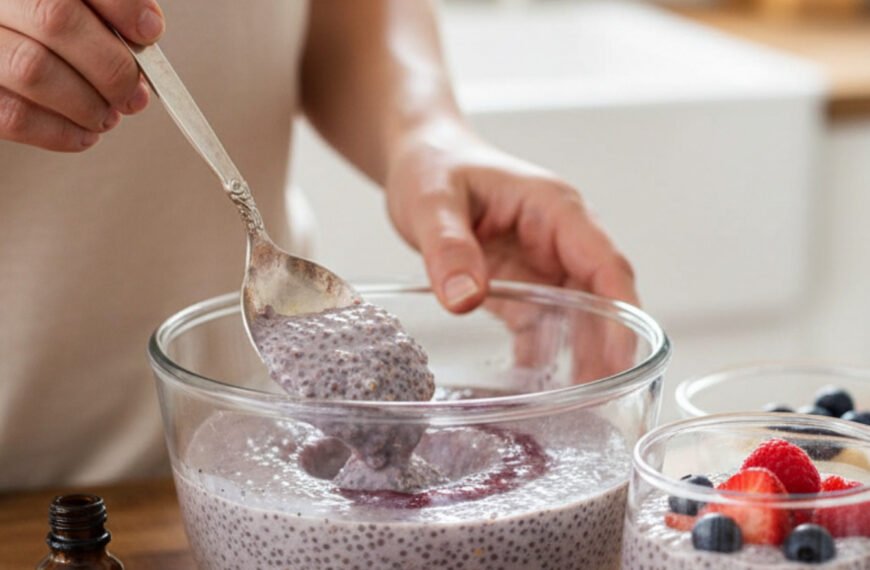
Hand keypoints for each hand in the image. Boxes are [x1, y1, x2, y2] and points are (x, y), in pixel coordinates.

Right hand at [0, 0, 163, 150]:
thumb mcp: (81, 13)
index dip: (123, 6)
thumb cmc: (43, 35)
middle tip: (133, 94)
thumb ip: (107, 13)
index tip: (149, 32)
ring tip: (108, 115)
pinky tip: (84, 133)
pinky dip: (61, 132)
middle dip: (112, 66)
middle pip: (56, 19)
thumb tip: (145, 31)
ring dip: (88, 104)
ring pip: (32, 68)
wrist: (6, 46)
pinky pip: (14, 116)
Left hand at [386, 122, 638, 381]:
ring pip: (574, 315)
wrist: (421, 158)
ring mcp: (541, 263)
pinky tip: (532, 386)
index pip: (603, 262)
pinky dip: (539, 353)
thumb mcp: (433, 201)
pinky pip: (538, 323)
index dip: (620, 309)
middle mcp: (557, 239)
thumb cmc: (434, 164)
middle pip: (599, 297)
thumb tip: (464, 300)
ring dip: (578, 356)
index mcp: (554, 209)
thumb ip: (449, 247)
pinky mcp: (520, 283)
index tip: (623, 354)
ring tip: (575, 404)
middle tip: (599, 398)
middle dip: (605, 346)